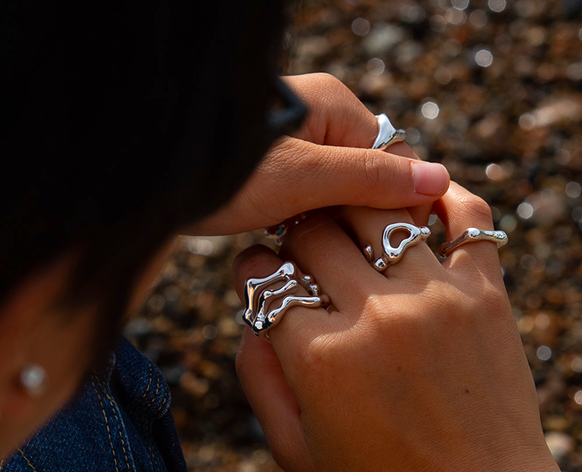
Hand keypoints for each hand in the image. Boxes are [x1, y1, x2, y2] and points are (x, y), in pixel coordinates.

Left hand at [191, 73, 448, 235]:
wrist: (143, 177)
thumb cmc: (218, 170)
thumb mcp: (302, 178)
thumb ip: (369, 178)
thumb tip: (438, 180)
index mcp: (335, 108)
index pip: (397, 161)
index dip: (395, 208)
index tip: (381, 249)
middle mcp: (319, 122)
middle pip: (368, 182)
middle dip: (357, 221)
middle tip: (335, 253)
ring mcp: (296, 148)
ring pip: (338, 199)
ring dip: (329, 230)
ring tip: (306, 249)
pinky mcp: (274, 174)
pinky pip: (309, 205)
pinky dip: (304, 229)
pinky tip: (288, 244)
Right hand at [232, 184, 564, 471]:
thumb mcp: (296, 454)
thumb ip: (258, 379)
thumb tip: (250, 315)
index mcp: (321, 359)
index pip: (265, 277)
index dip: (251, 270)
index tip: (259, 275)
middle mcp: (376, 316)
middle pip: (312, 231)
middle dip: (293, 237)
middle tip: (299, 251)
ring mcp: (437, 298)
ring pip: (376, 209)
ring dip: (351, 209)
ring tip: (348, 226)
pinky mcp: (487, 294)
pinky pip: (466, 216)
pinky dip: (441, 197)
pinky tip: (420, 203)